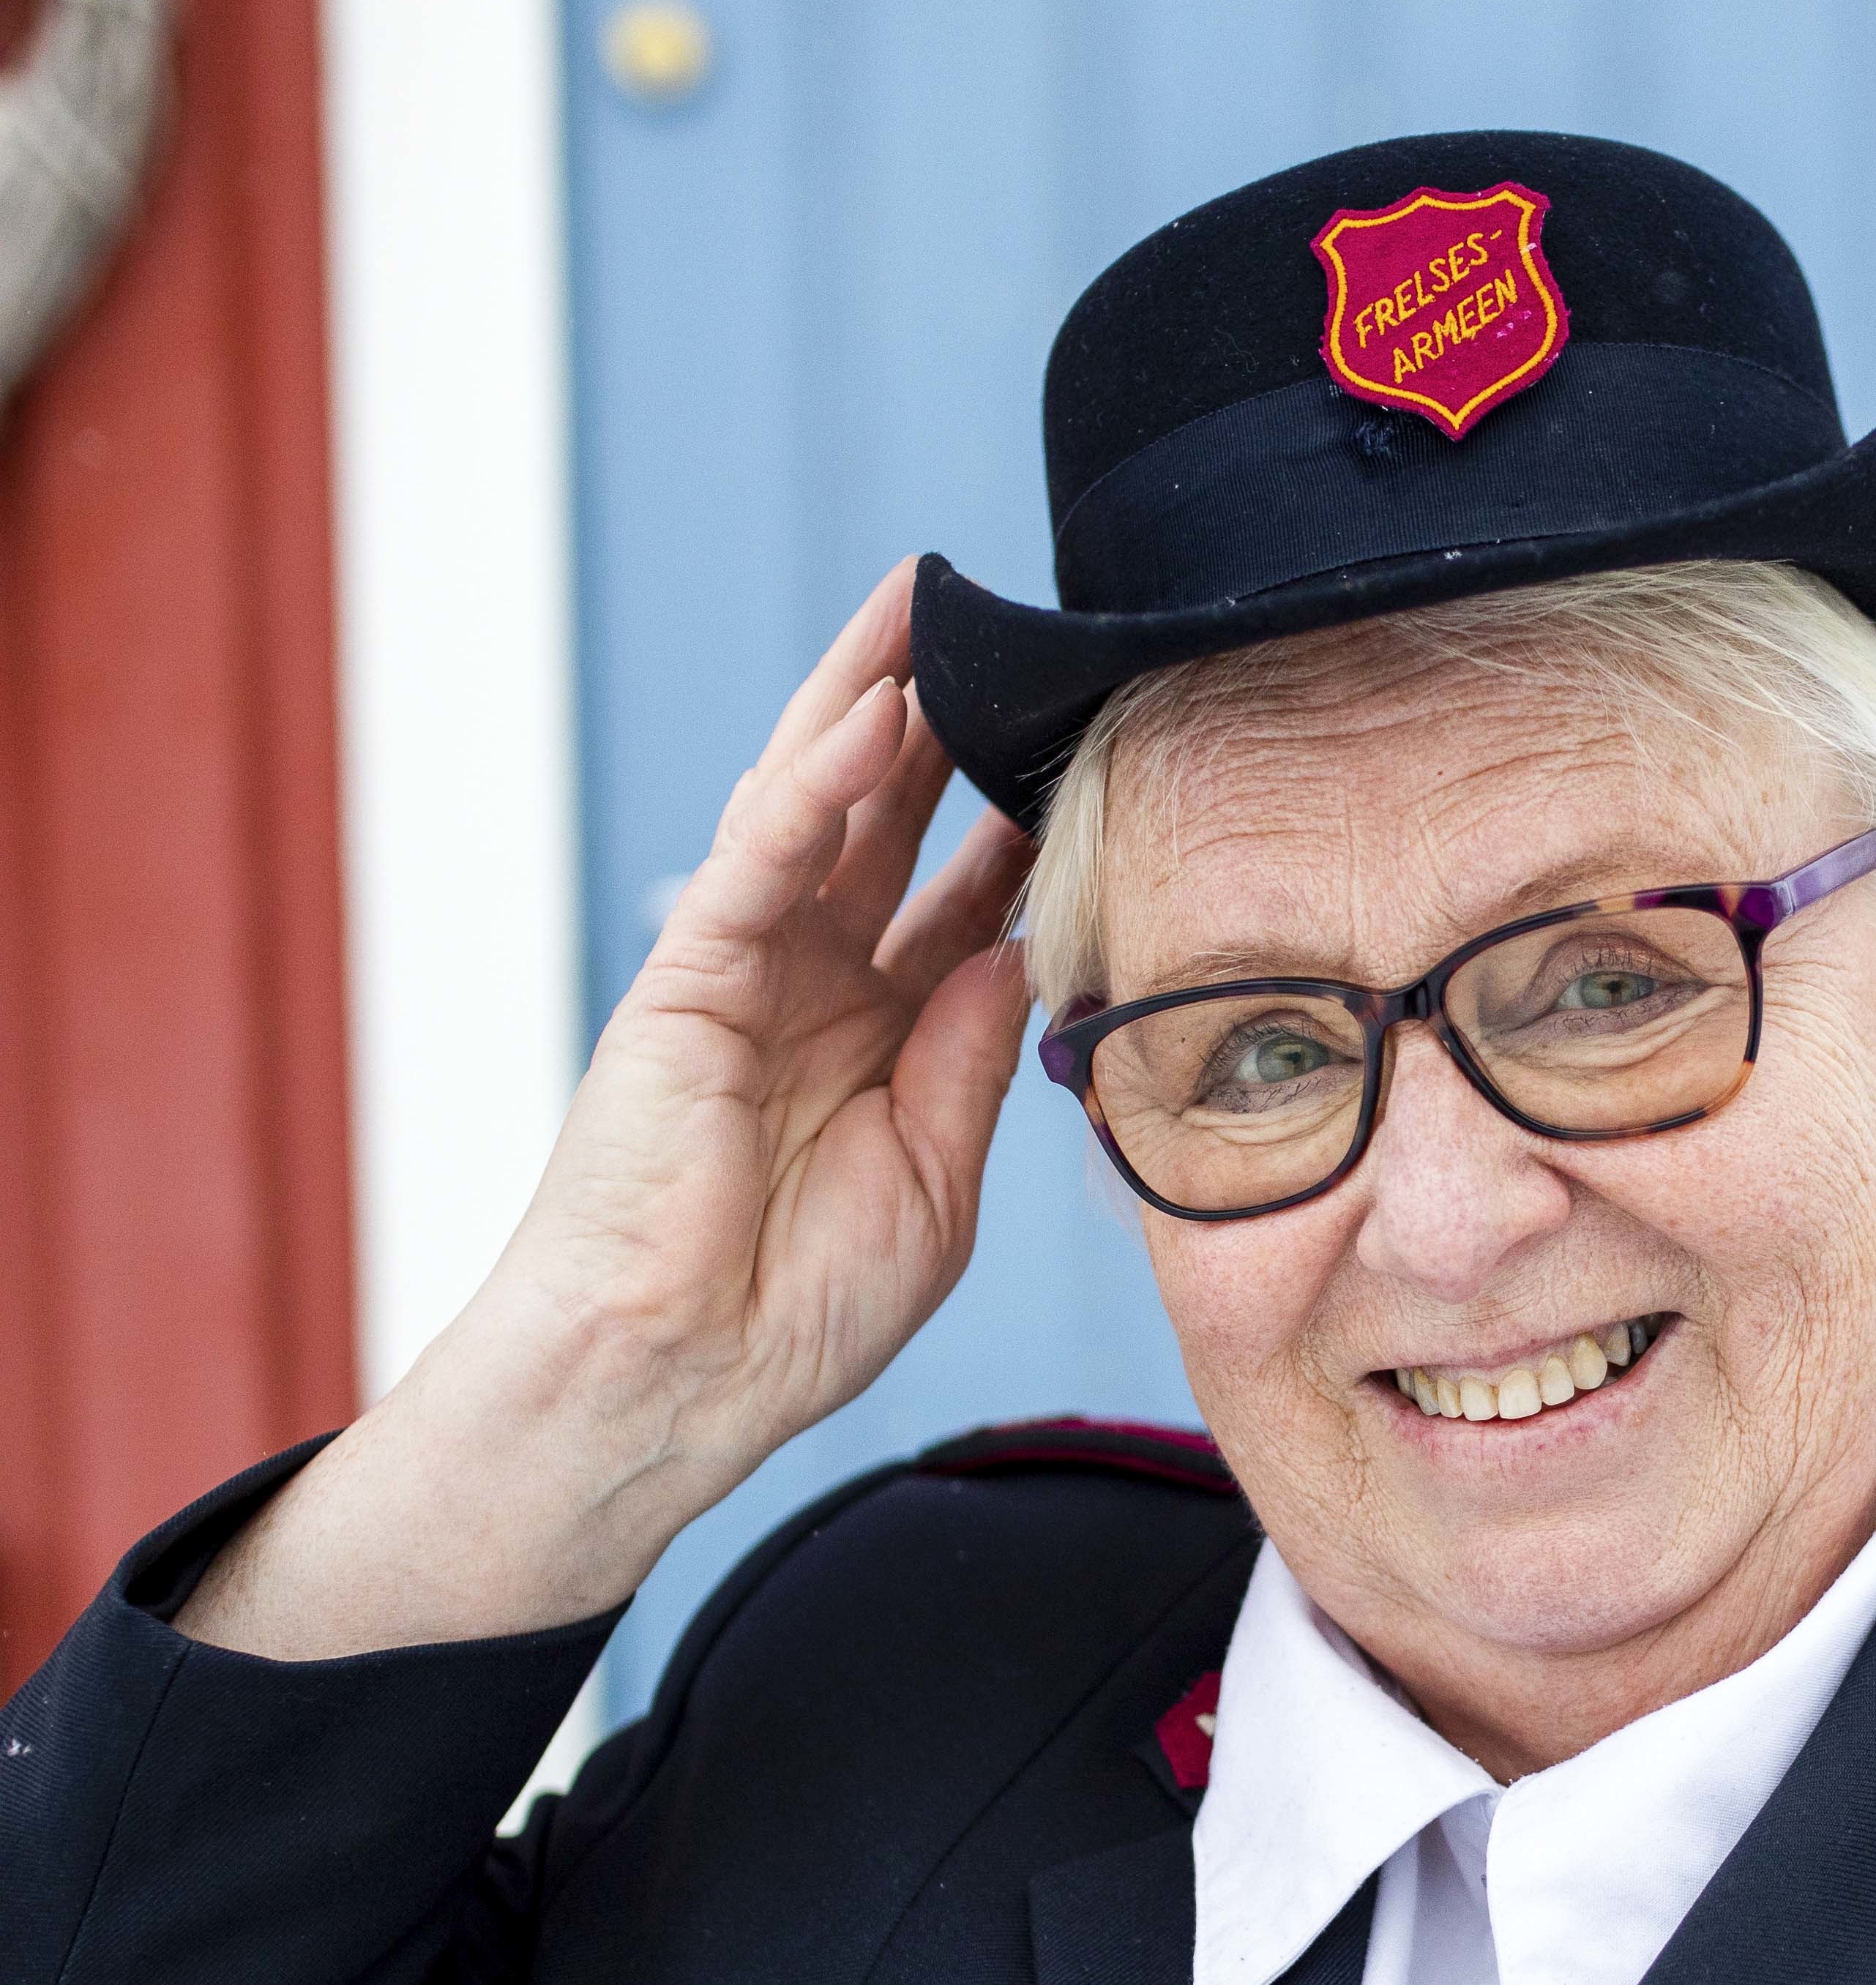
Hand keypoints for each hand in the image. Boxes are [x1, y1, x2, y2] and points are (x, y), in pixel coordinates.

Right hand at [184, 567, 1033, 1655]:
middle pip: (889, 821)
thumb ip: (973, 1060)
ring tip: (926, 605)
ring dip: (870, 703)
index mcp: (882, 1037)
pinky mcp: (689, 978)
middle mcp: (816, 985)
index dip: (1013, 819)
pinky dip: (814, 782)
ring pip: (816, 806)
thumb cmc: (797, 1311)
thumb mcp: (939, 1186)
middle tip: (1003, 624)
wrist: (682, 1379)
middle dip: (940, 722)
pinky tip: (871, 712)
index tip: (1084, 742)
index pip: (960, 898)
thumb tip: (1019, 949)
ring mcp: (749, 972)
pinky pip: (761, 858)